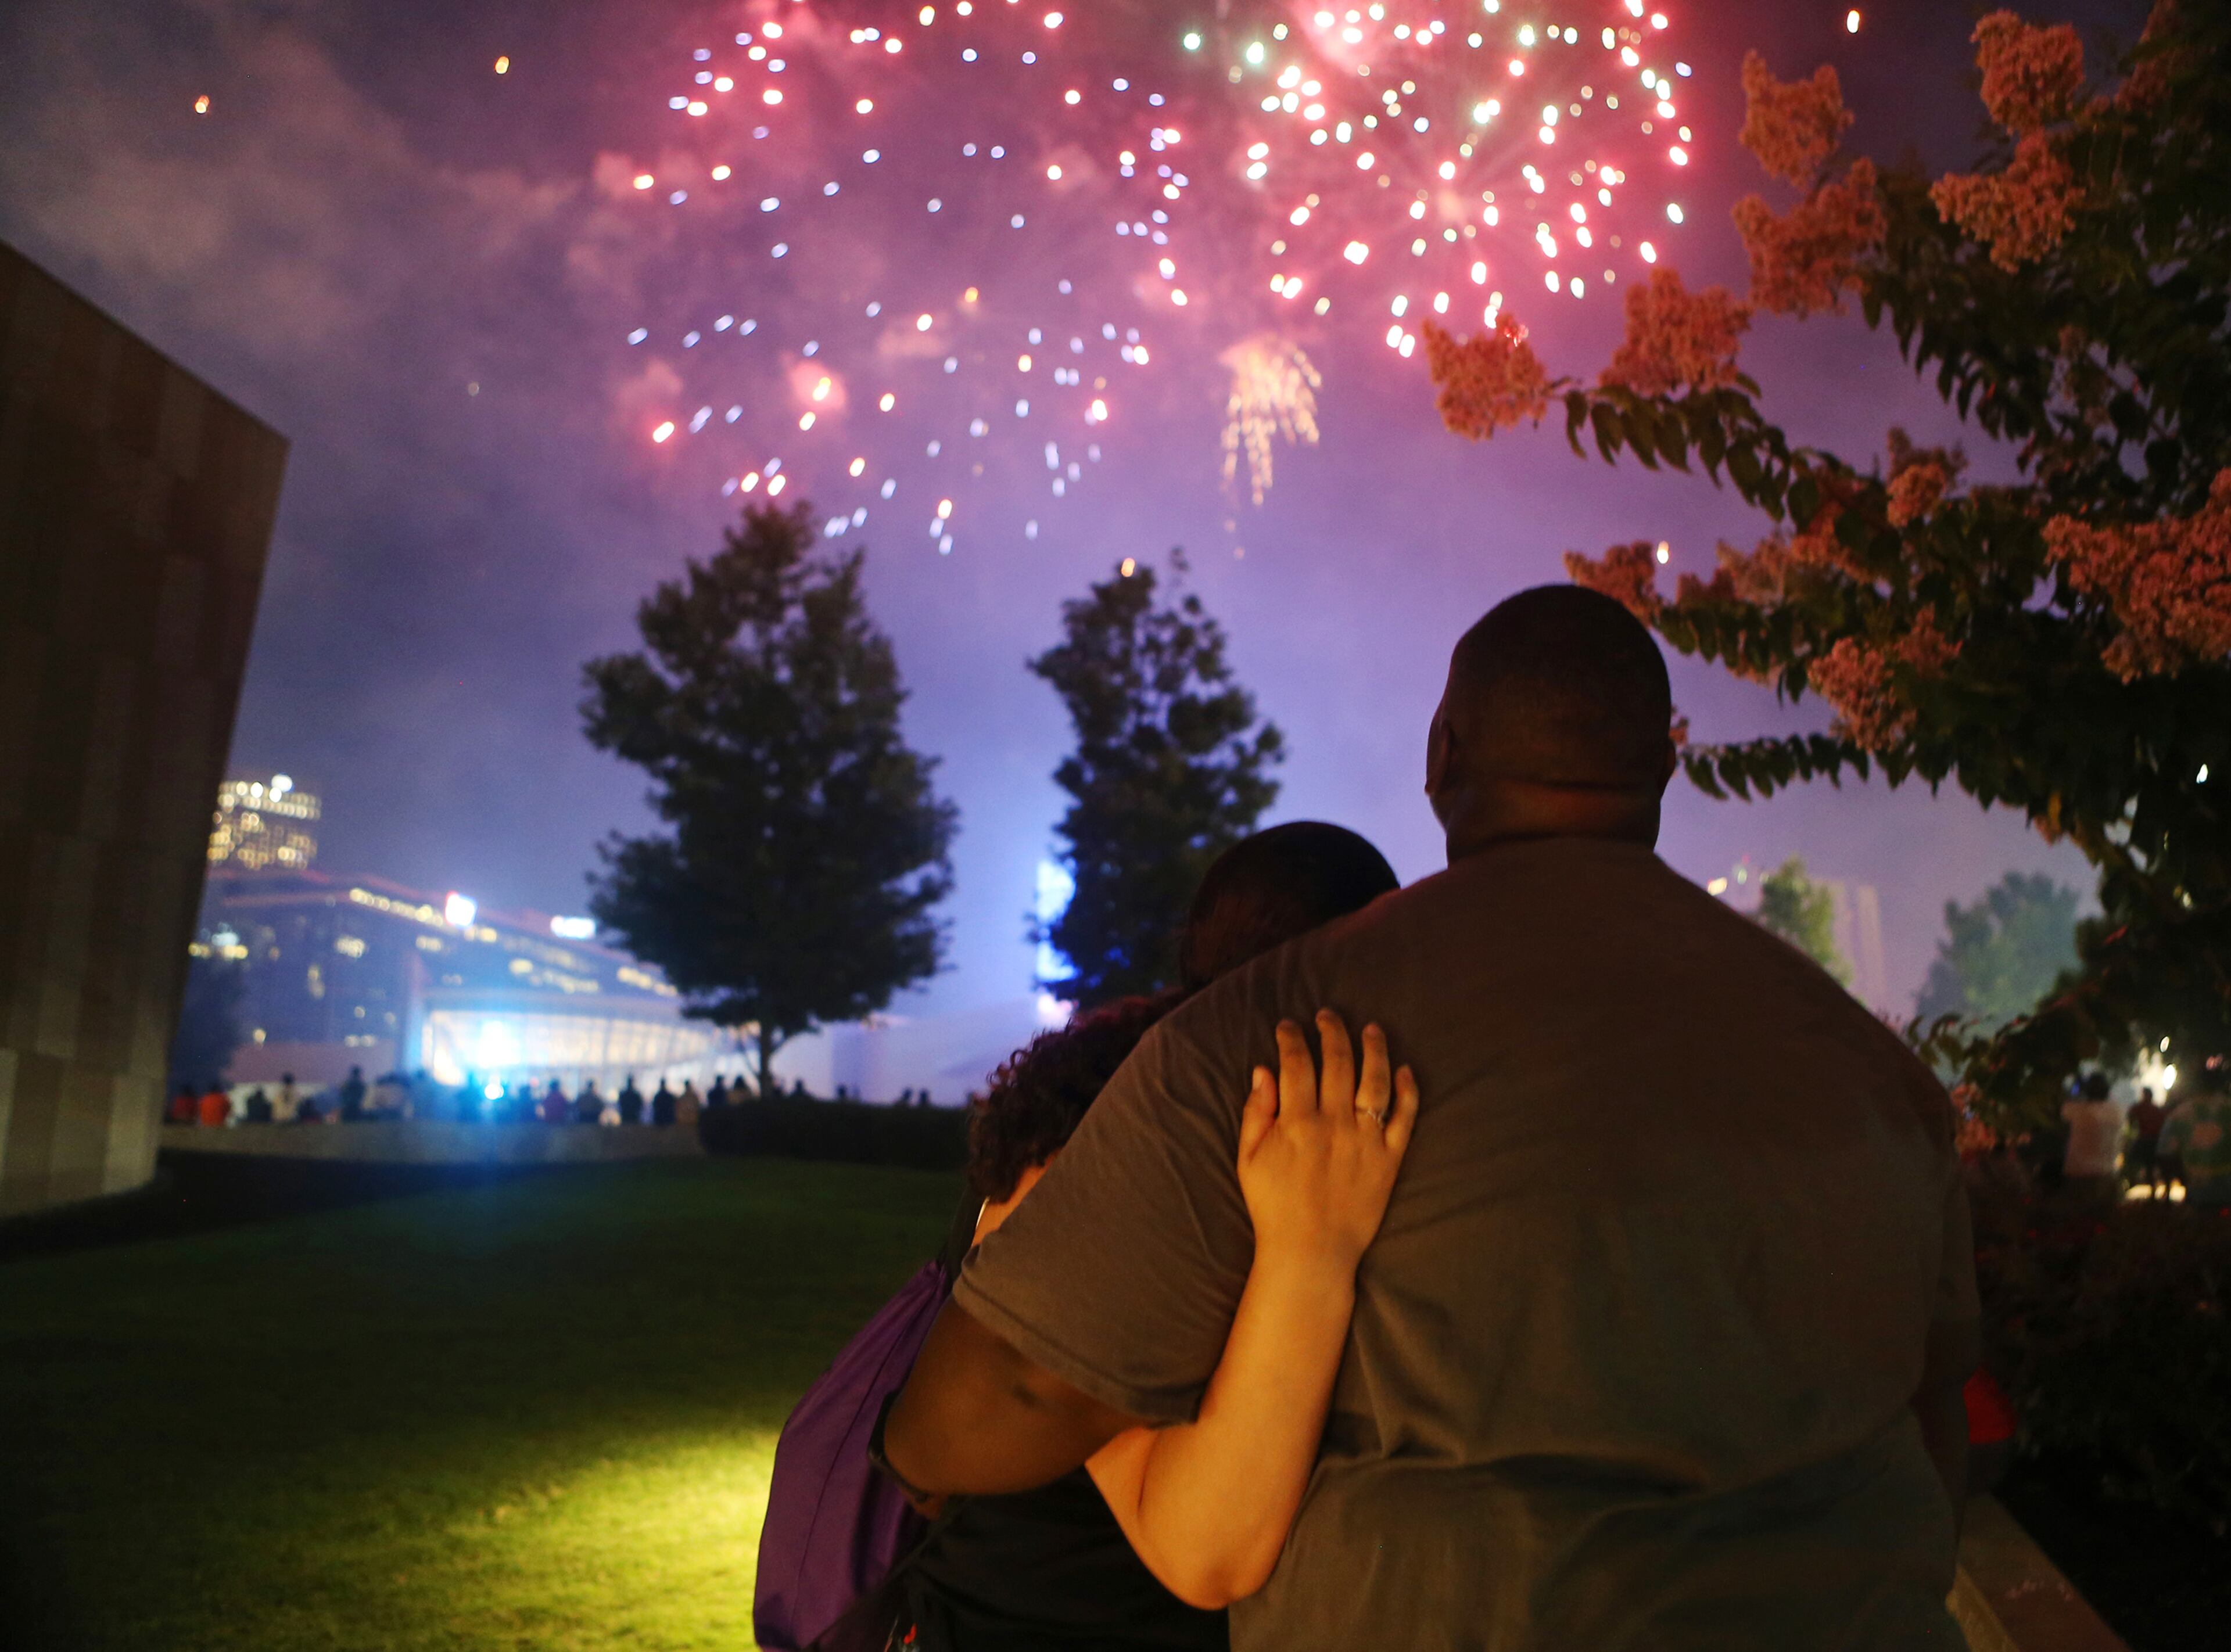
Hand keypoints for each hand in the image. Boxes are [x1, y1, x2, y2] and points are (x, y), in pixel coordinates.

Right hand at [1236, 1011, 1417, 1275]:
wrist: (1310, 1252)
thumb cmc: (1274, 1206)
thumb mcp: (1249, 1159)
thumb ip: (1256, 1112)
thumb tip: (1263, 1070)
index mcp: (1297, 1122)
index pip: (1297, 1063)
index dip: (1292, 1038)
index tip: (1288, 1026)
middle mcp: (1334, 1123)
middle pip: (1338, 1061)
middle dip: (1332, 1031)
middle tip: (1327, 1016)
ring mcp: (1366, 1140)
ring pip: (1376, 1080)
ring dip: (1374, 1048)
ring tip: (1372, 1029)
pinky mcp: (1390, 1159)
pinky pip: (1405, 1117)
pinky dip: (1408, 1091)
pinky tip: (1405, 1070)